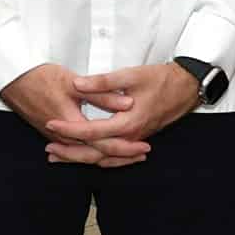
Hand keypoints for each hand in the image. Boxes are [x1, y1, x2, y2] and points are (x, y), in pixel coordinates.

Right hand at [0, 62, 146, 167]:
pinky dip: (93, 154)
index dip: (126, 147)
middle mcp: (63, 137)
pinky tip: (103, 155)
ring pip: (86, 156)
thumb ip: (102, 94)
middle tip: (142, 155)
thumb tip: (128, 102)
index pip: (103, 144)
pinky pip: (77, 151)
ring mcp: (56, 139)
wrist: (13, 79)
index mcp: (71, 124)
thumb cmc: (40, 77)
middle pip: (97, 156)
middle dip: (121, 157)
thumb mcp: (73, 82)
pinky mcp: (53, 136)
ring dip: (108, 157)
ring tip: (129, 157)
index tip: (143, 146)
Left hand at [41, 63, 197, 164]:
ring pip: (104, 158)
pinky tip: (85, 158)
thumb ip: (102, 82)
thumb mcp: (130, 75)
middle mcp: (130, 137)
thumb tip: (77, 84)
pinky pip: (114, 157)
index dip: (68, 128)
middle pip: (95, 153)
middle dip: (70, 153)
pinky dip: (97, 159)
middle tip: (48, 150)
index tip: (50, 122)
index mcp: (127, 123)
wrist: (185, 88)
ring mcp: (134, 141)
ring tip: (59, 157)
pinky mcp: (136, 140)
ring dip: (81, 158)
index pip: (91, 131)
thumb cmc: (161, 80)